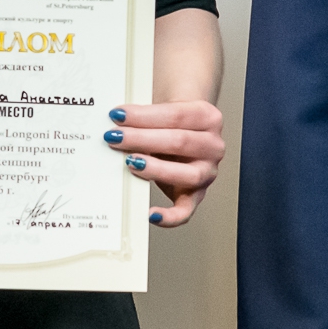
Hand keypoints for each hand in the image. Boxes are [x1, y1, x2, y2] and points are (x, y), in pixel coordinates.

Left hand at [105, 100, 224, 227]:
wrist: (185, 136)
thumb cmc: (171, 124)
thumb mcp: (164, 112)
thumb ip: (145, 116)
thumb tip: (115, 121)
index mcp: (207, 118)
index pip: (176, 115)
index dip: (145, 116)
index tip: (118, 115)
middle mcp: (212, 145)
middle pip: (179, 142)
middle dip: (142, 139)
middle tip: (115, 137)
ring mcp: (207, 172)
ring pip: (187, 174)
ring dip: (155, 169)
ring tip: (130, 162)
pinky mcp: (196, 195)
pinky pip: (186, 210)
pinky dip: (170, 216)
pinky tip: (152, 214)